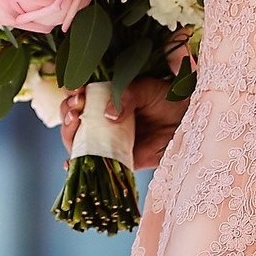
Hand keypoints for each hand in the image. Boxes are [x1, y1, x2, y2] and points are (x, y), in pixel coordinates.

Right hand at [61, 77, 189, 168]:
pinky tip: (70, 163)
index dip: (72, 92)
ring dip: (69, 133)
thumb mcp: (145, 88)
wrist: (188, 119)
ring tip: (75, 123)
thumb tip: (108, 116)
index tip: (76, 90)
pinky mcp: (118, 160)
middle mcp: (102, 120)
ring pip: (78, 141)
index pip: (78, 95)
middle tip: (77, 106)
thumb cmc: (168, 99)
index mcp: (105, 98)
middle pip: (72, 118)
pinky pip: (94, 165)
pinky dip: (77, 166)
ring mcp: (108, 140)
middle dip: (67, 111)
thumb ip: (125, 95)